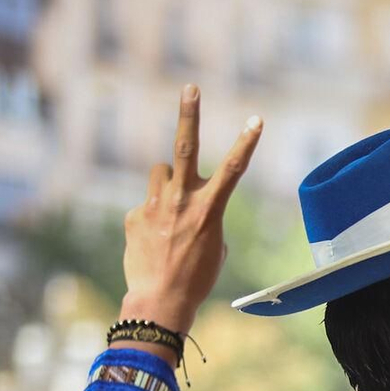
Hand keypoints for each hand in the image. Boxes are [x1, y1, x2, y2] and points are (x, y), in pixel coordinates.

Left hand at [117, 84, 262, 358]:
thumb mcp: (214, 247)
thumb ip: (205, 217)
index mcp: (209, 210)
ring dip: (168, 183)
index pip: (233, 169)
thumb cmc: (197, 279)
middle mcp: (181, 200)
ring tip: (171, 212)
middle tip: (191, 88)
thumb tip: (185, 204)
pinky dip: (151, 218)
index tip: (256, 119)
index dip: (247, 142)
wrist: (160, 302)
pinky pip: (146, 205)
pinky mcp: (132, 215)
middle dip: (189, 115)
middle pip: (185, 147)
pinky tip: (154, 243)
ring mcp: (153, 205)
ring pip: (161, 173)